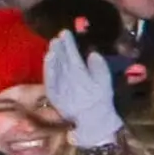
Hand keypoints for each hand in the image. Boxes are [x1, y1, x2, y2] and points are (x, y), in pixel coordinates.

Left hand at [40, 32, 123, 150]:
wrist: (91, 121)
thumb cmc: (101, 100)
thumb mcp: (106, 82)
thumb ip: (99, 67)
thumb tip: (92, 54)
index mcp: (81, 76)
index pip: (72, 56)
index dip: (69, 43)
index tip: (66, 33)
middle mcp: (67, 80)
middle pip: (61, 60)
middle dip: (59, 47)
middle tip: (57, 36)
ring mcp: (58, 87)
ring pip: (53, 67)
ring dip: (52, 55)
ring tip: (52, 45)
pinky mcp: (53, 94)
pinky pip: (48, 78)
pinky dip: (47, 68)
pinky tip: (48, 60)